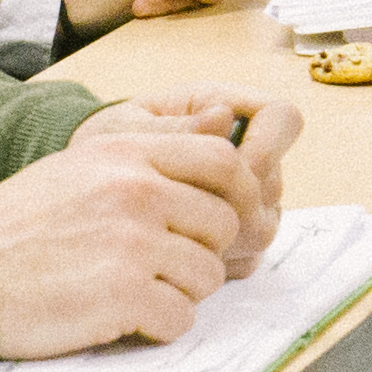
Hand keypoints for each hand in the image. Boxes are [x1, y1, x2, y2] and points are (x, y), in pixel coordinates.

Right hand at [0, 112, 274, 354]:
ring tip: (133, 291)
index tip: (215, 221)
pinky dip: (158, 326)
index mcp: (126, 153)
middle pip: (223, 224)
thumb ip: (150, 154)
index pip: (222, 160)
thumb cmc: (19, 224)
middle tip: (162, 266)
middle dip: (202, 251)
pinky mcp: (122, 296)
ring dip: (179, 292)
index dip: (233, 194)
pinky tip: (122, 318)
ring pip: (207, 276)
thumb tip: (223, 125)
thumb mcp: (82, 166)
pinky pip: (180, 318)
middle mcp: (136, 191)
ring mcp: (132, 244)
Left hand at [84, 83, 297, 271]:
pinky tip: (177, 251)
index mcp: (230, 110)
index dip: (269, 144)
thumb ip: (175, 127)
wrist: (89, 184)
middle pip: (274, 184)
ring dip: (223, 236)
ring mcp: (246, 200)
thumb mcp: (129, 128)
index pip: (283, 119)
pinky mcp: (236, 237)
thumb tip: (222, 117)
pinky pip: (247, 257)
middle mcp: (248, 156)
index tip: (231, 165)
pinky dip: (216, 260)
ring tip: (171, 232)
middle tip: (185, 211)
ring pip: (264, 226)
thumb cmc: (110, 144)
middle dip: (235, 203)